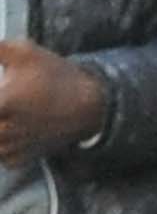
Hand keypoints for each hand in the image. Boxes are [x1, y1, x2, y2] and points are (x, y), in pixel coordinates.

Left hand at [0, 39, 107, 165]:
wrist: (91, 103)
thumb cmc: (58, 77)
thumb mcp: (25, 52)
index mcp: (3, 102)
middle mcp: (8, 127)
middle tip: (2, 105)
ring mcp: (19, 143)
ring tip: (4, 119)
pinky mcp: (30, 153)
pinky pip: (6, 160)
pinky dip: (2, 152)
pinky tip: (4, 138)